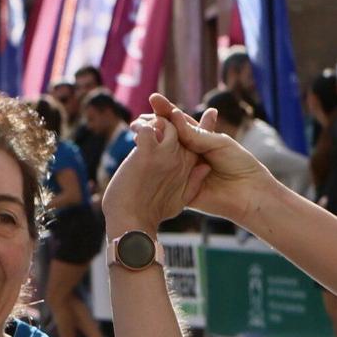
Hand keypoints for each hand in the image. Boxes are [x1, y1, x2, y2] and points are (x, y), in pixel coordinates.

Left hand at [102, 112, 205, 230]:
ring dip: (153, 120)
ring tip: (141, 123)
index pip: (194, 138)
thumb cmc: (153, 213)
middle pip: (180, 125)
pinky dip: (141, 126)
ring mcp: (165, 154)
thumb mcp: (181, 200)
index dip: (187, 126)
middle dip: (167, 117)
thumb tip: (204, 168)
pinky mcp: (148, 152)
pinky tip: (136, 129)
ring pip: (165, 122)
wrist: (133, 222)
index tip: (171, 122)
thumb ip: (194, 183)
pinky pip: (147, 128)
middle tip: (153, 115)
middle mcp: (180, 157)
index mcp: (189, 167)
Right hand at [148, 93, 271, 222]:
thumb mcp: (218, 143)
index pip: (179, 121)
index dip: (166, 110)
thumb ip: (195, 134)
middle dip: (153, 125)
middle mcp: (189, 153)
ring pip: (163, 155)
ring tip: (138, 130)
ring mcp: (183, 171)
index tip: (154, 99)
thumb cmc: (240, 164)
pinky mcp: (181, 189)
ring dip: (151, 143)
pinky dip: (156, 166)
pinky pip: (166, 177)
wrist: (249, 194)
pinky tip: (146, 155)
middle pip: (167, 137)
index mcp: (199, 139)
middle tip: (139, 118)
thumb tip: (174, 117)